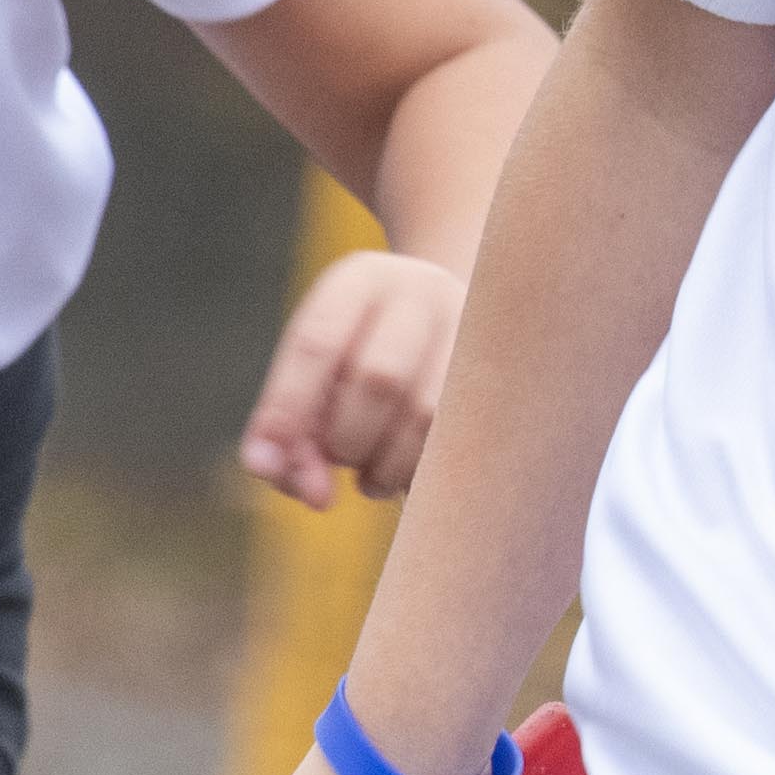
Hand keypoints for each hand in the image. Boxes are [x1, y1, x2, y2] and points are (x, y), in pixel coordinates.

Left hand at [239, 250, 465, 508]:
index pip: (316, 343)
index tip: (269, 465)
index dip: (287, 409)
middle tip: (336, 460)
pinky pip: (462, 439)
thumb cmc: (361, 361)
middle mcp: (423, 292)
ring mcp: (474, 331)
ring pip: (430, 414)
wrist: (446, 326)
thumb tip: (310, 494)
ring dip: (387, 465)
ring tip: (368, 479)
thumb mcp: (317, 380)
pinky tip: (400, 478)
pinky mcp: (506, 373)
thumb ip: (293, 435)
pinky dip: (420, 472)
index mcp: (361, 280)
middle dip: (346, 440)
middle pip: (379, 378)